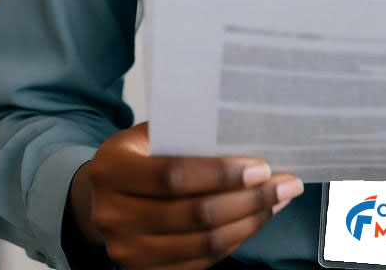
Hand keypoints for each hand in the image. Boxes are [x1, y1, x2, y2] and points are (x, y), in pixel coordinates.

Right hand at [67, 121, 303, 269]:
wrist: (100, 198)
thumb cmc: (137, 156)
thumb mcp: (147, 133)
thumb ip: (184, 131)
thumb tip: (245, 129)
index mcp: (113, 170)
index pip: (174, 176)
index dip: (221, 174)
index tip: (262, 167)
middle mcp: (114, 216)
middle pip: (194, 214)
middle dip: (249, 199)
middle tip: (285, 183)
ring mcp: (127, 251)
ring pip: (203, 243)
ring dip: (250, 222)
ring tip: (279, 200)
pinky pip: (200, 262)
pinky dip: (235, 241)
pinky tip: (257, 219)